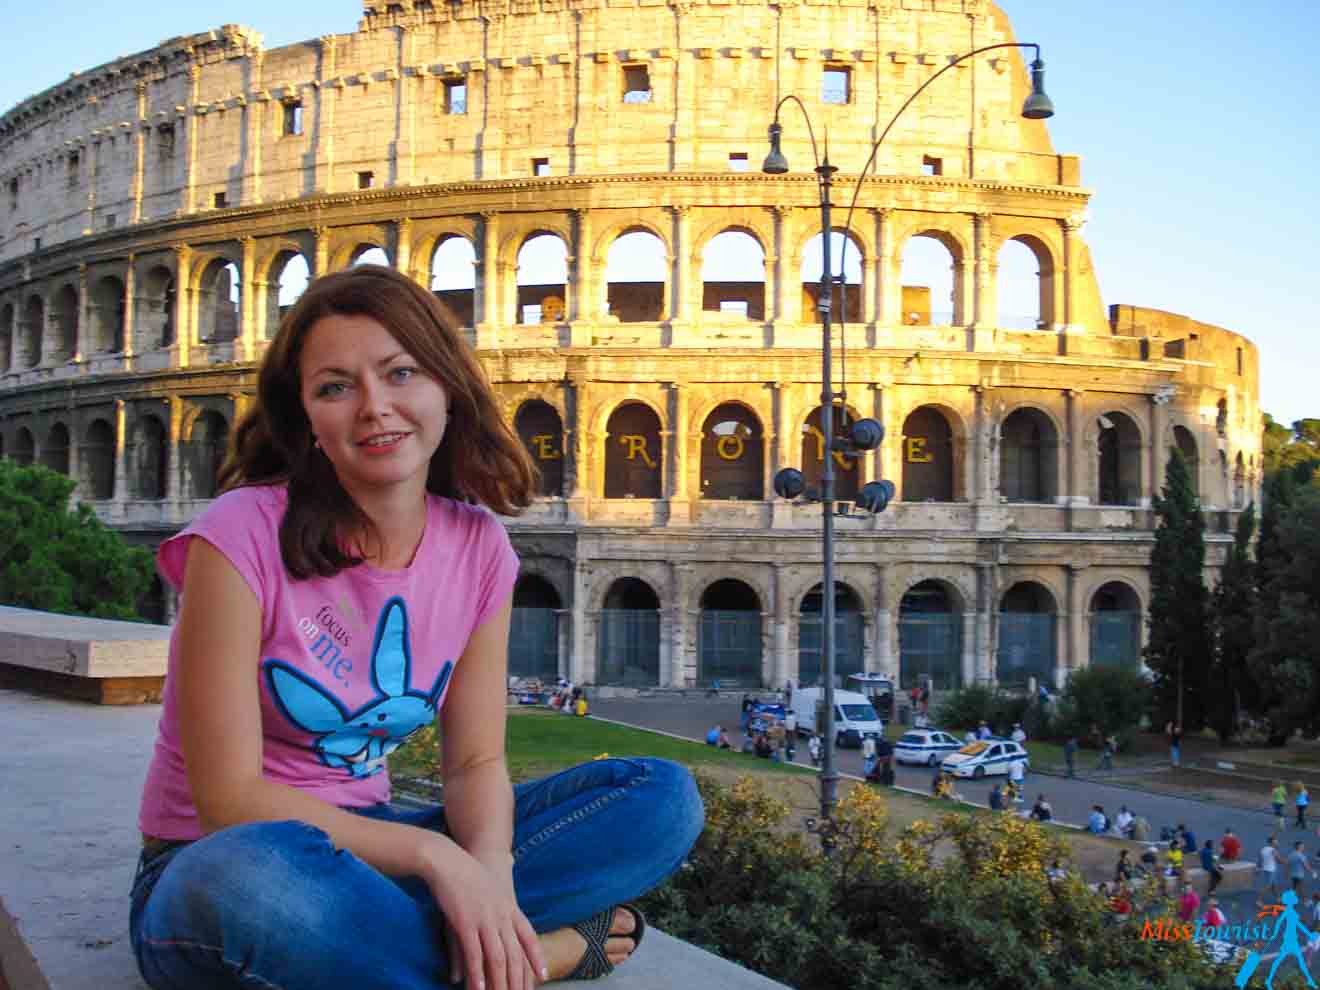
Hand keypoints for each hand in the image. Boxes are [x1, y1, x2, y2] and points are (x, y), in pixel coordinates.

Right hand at [419, 840, 545, 989]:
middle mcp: (502, 915)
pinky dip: (477, 974)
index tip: (543, 976)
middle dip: (518, 981)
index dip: (536, 958)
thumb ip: (494, 914)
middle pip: (515, 954)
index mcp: (510, 907)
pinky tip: (478, 989)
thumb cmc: (468, 875)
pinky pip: (474, 954)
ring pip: (498, 958)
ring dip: (500, 984)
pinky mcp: (465, 922)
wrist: (449, 859)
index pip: (529, 937)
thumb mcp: (489, 892)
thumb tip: (498, 923)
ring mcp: (485, 919)